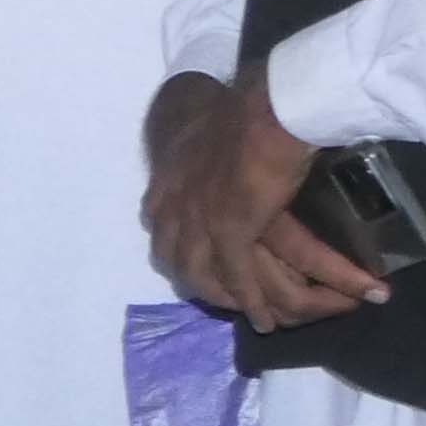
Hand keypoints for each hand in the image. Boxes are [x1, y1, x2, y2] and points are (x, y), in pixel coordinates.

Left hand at [141, 66, 387, 329]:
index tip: (191, 260)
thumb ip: (206, 148)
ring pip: (202, 274)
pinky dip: (251, 301)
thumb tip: (220, 143)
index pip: (158, 225)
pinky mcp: (231, 229)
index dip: (175, 246)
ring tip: (246, 315)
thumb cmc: (246, 106)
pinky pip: (237, 277)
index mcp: (167, 178)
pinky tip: (264, 318)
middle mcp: (174, 204)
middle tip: (220, 298)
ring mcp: (199, 219)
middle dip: (195, 282)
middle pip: (174, 258)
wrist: (267, 106)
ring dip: (224, 299)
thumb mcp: (207, 129)